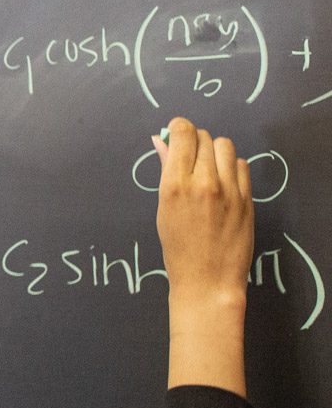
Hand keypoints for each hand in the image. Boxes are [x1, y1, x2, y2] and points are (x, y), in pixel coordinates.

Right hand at [151, 117, 251, 395]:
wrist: (208, 280)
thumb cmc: (178, 247)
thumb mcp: (163, 208)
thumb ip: (165, 171)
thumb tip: (161, 141)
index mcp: (175, 185)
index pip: (183, 134)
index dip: (179, 127)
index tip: (177, 131)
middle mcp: (204, 182)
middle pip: (204, 138)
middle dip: (195, 141)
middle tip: (190, 156)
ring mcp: (229, 190)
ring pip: (226, 147)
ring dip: (215, 151)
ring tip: (208, 168)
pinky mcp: (247, 198)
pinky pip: (242, 166)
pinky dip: (231, 167)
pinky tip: (224, 182)